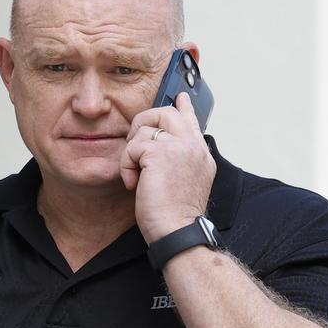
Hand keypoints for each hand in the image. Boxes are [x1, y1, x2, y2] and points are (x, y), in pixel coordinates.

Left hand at [119, 93, 216, 243]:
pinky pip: (133, 146)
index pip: (192, 121)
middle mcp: (193, 146)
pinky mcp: (160, 153)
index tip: (180, 96)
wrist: (178, 231)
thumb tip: (157, 149)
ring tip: (136, 177)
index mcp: (200, 154)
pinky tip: (133, 182)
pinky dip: (127, 164)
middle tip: (134, 146)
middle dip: (143, 123)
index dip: (184, 107)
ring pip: (145, 130)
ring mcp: (180, 147)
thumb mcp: (182, 182)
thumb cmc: (175, 215)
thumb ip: (177, 161)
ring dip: (132, 154)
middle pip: (166, 113)